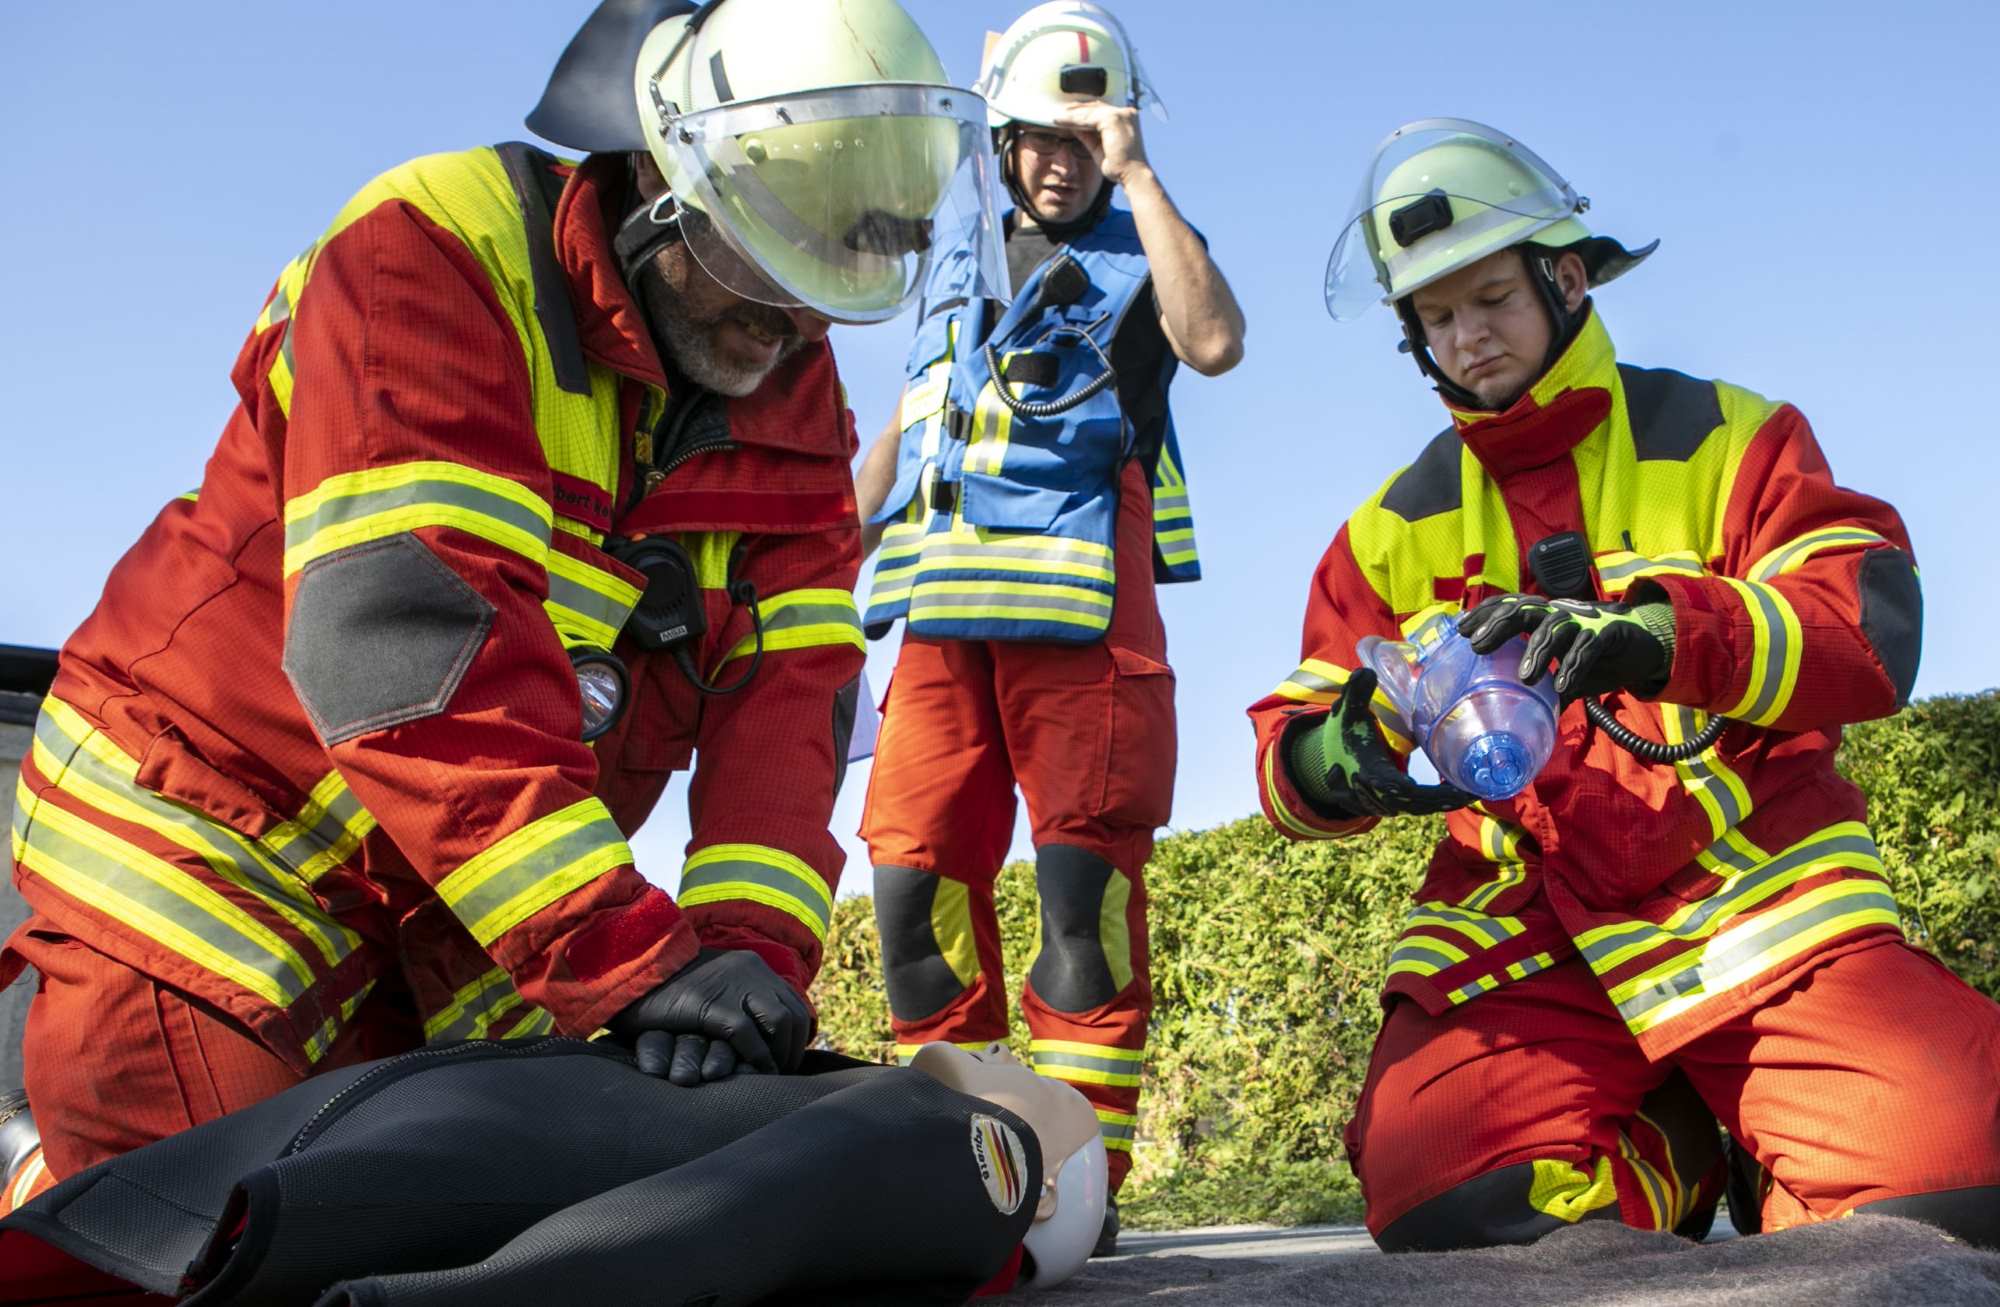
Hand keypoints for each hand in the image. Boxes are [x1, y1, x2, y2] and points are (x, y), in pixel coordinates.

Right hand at [608, 948, 811, 1083]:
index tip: (786, 1058)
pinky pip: (748, 1036)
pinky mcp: (711, 1004)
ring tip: (769, 1078)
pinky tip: (752, 1074)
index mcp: (751, 965)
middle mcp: (750, 972)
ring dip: (779, 1055)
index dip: (796, 1035)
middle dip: (793, 1049)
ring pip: (779, 1023)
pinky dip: (756, 1058)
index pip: (793, 1002)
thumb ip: (735, 996)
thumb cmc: (666, 983)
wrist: (633, 964)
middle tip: (782, 1074)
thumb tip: (755, 1025)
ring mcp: (733, 986)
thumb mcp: (712, 982)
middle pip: (793, 1015)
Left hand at [1050, 102, 1149, 184]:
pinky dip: (1074, 119)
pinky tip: (1062, 121)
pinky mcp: (1113, 119)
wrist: (1132, 175)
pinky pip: (1089, 117)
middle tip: (1059, 113)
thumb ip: (1088, 135)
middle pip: (1096, 106)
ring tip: (1057, 118)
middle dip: (1076, 109)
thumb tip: (1074, 127)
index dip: (1084, 112)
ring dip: (1072, 114)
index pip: (1102, 110)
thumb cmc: (1119, 166)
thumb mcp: (1099, 147)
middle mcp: (1125, 113)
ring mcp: (1120, 114)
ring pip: (1090, 111)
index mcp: (1126, 118)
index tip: (1069, 115)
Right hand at [1298, 668, 1474, 816]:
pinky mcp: (1390, 803)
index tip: (1458, 790)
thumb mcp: (1346, 712)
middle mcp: (1379, 795)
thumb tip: (1366, 672)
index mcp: (1371, 775)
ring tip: (1470, 791)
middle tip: (1474, 791)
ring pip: (1418, 808)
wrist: (1327, 760)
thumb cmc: (1341, 736)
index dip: (1431, 795)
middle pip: (1418, 805)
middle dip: (1446, 800)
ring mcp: (1384, 803)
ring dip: (1443, 802)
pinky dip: (1436, 802)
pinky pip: (1416, 807)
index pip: (1404, 792)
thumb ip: (1356, 692)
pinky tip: (1456, 793)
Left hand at [1459, 593, 1674, 699]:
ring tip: (1525, 678)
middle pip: (1524, 610)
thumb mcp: (1563, 676)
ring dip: (1538, 651)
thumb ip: (1544, 692)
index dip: (1485, 613)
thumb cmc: (1596, 660)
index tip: (1461, 630)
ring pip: (1555, 626)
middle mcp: (1561, 614)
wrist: (1644, 651)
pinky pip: (1589, 645)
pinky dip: (1575, 665)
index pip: (1509, 607)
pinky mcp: (1611, 631)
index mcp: (1545, 619)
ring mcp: (1585, 620)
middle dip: (1499, 625)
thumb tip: (1520, 722)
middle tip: (1478, 646)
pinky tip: (1564, 686)